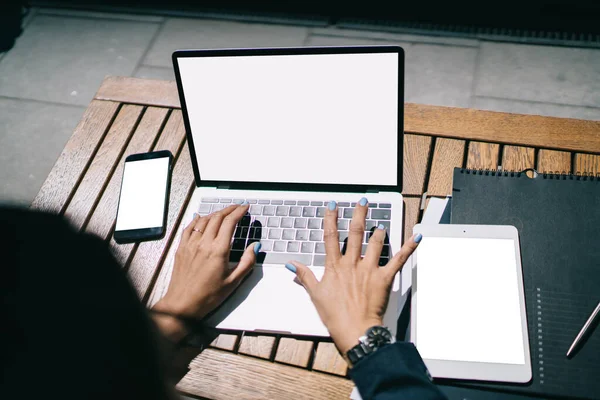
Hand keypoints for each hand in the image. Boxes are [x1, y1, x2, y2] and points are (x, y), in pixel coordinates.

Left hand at [152, 203, 259, 341]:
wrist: (182, 304)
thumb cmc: (208, 296)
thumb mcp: (234, 282)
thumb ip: (247, 262)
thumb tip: (255, 247)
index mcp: (218, 250)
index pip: (230, 222)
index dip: (239, 212)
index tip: (245, 207)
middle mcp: (204, 244)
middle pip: (217, 218)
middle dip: (229, 209)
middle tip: (237, 207)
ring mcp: (191, 245)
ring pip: (204, 220)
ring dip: (215, 213)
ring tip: (223, 213)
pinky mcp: (181, 249)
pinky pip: (189, 228)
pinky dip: (197, 220)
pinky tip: (200, 218)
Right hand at [286, 198, 420, 353]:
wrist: (354, 330)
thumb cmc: (335, 315)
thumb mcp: (315, 294)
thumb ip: (305, 276)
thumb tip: (292, 264)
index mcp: (335, 266)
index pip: (331, 236)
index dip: (331, 219)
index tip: (332, 205)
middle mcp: (352, 263)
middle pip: (355, 233)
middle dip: (359, 214)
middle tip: (362, 202)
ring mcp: (369, 269)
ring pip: (375, 243)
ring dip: (379, 231)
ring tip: (380, 223)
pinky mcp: (384, 278)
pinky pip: (398, 259)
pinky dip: (408, 247)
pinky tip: (416, 237)